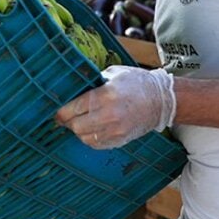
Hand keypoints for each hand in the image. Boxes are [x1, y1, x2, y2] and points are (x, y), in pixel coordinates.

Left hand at [55, 65, 175, 148]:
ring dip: (79, 130)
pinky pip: (96, 144)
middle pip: (76, 126)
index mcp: (105, 95)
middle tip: (66, 116)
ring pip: (84, 137)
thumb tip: (72, 87)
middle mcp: (109, 115)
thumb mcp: (113, 74)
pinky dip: (90, 137)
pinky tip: (92, 128)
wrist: (161, 100)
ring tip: (80, 121)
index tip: (57, 111)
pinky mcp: (120, 140)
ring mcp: (115, 130)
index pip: (73, 108)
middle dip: (68, 121)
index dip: (61, 112)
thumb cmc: (136, 83)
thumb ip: (93, 82)